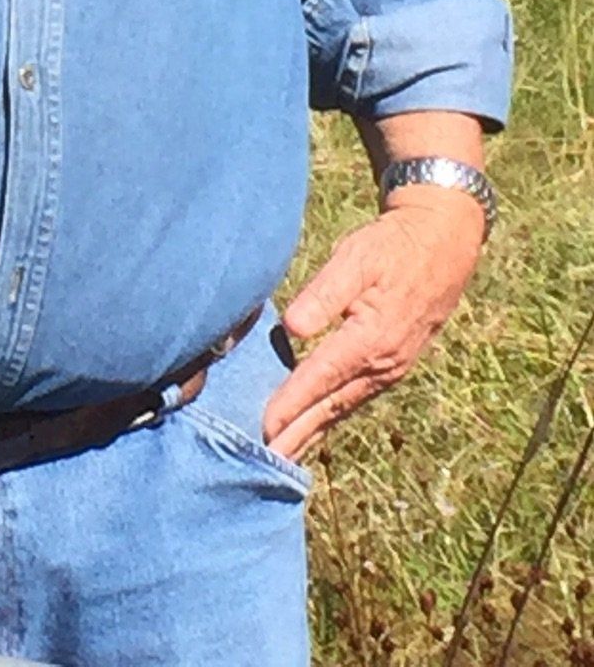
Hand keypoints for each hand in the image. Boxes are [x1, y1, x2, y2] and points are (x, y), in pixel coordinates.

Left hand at [262, 191, 484, 460]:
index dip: (290, 404)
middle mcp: (382, 364)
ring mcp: (391, 369)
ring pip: (344, 407)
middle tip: (264, 461)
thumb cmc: (391, 248)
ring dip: (314, 432)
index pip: (319, 378)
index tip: (263, 427)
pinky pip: (357, 399)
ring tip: (284, 455)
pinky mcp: (394, 366)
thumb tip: (292, 328)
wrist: (442, 245)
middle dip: (297, 434)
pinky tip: (317, 426)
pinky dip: (333, 417)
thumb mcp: (355, 259)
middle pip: (330, 406)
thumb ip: (323, 294)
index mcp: (369, 339)